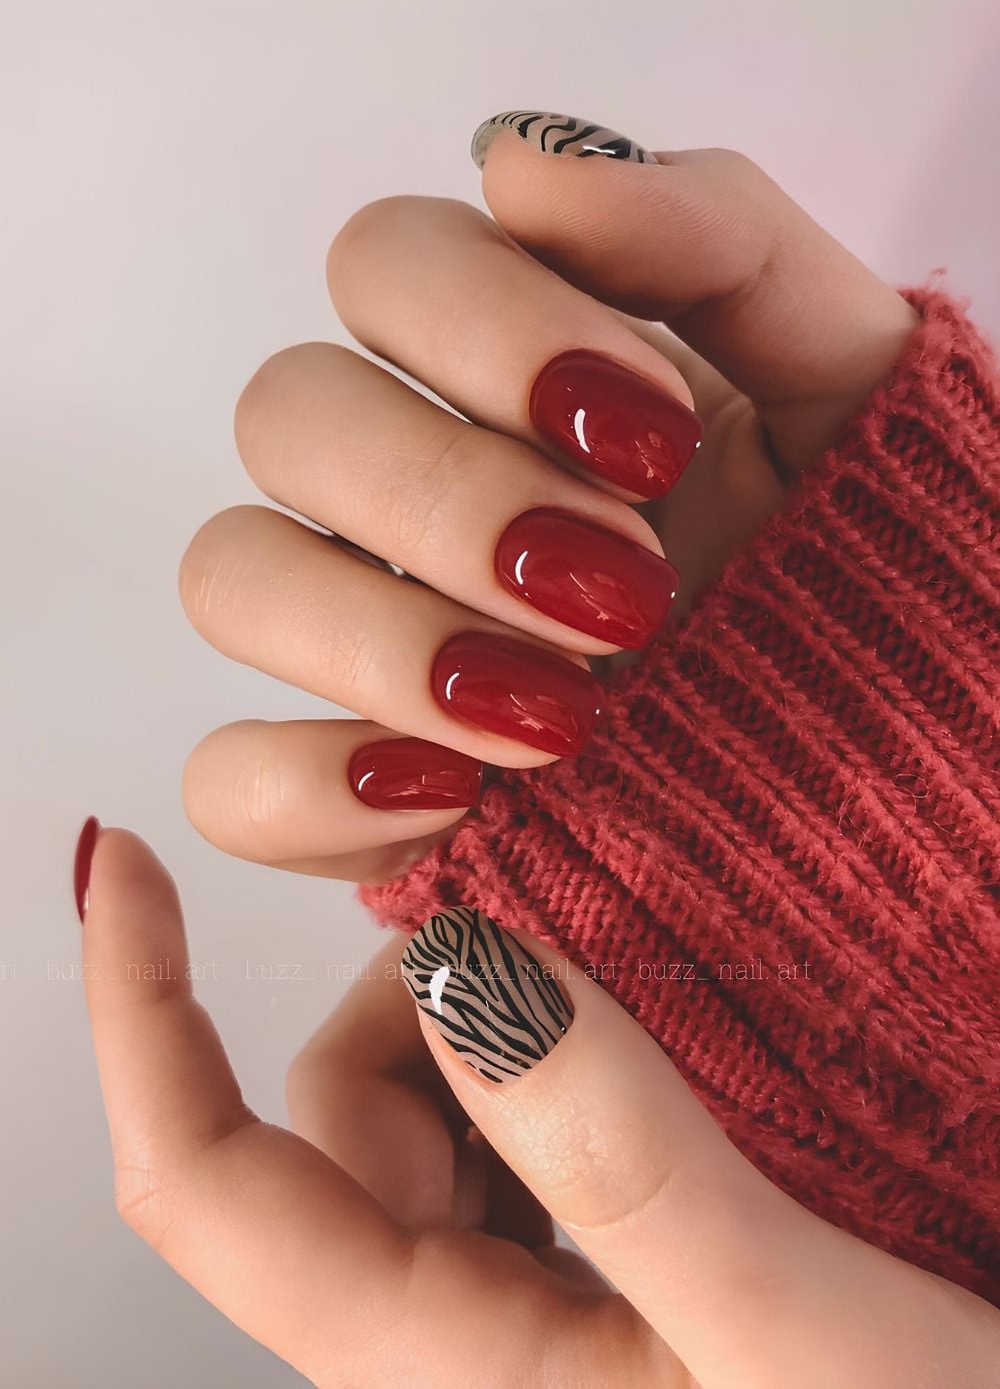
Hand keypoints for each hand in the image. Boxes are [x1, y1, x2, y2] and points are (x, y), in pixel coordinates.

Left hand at [82, 825, 998, 1386]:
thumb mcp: (792, 1341)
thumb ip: (625, 1166)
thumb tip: (470, 972)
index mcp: (452, 1381)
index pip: (215, 1187)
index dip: (138, 1018)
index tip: (124, 864)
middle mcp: (463, 1353)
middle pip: (344, 1117)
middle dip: (428, 994)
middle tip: (590, 937)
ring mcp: (535, 1320)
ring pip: (440, 1113)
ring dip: (513, 1022)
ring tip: (660, 995)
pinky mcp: (608, 1290)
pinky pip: (531, 1136)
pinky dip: (572, 1058)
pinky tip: (680, 1047)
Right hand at [178, 122, 917, 884]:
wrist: (903, 743)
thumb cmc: (866, 546)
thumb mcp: (842, 371)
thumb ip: (715, 236)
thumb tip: (519, 160)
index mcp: (509, 370)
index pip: (381, 262)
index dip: (489, 332)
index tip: (647, 435)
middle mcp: (417, 489)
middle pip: (286, 412)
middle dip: (451, 495)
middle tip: (627, 589)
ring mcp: (377, 640)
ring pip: (232, 576)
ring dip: (385, 636)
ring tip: (564, 714)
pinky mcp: (365, 793)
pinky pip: (236, 782)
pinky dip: (317, 790)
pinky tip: (462, 796)